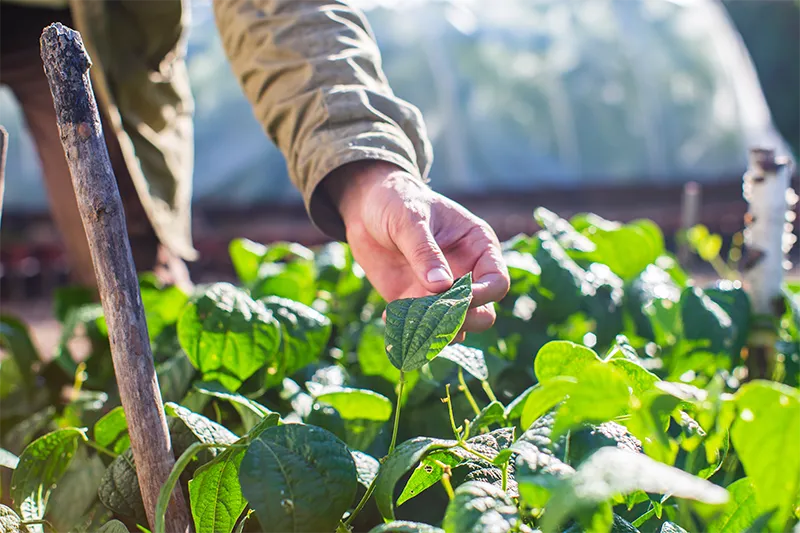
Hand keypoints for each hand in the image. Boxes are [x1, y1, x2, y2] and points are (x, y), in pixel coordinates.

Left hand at [325, 161, 509, 340]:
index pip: (497, 282)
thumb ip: (424, 251)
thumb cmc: (396, 201)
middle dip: (460, 320)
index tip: (457, 299)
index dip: (482, 295)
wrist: (367, 207)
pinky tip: (387, 315)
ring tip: (408, 316)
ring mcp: (441, 292)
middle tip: (432, 315)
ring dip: (433, 330)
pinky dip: (406, 329)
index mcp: (478, 247)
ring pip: (454, 328)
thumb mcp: (409, 219)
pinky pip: (419, 328)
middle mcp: (466, 273)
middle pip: (482, 313)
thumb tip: (441, 286)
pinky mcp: (415, 302)